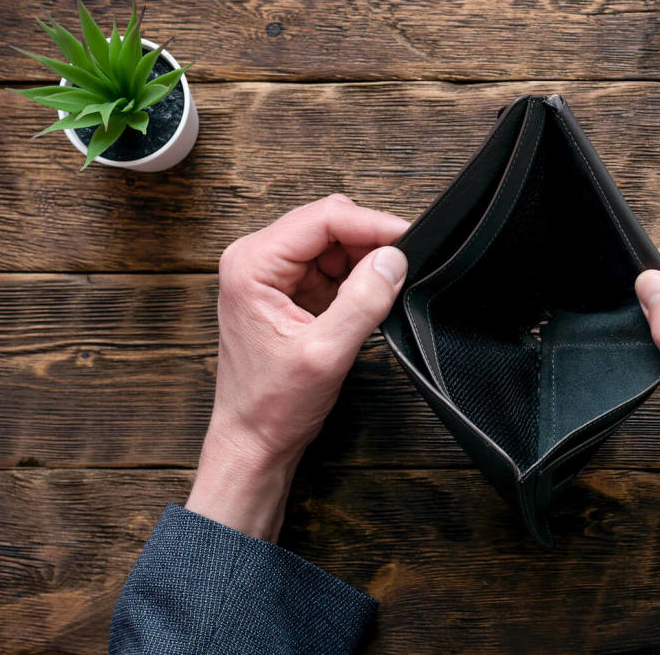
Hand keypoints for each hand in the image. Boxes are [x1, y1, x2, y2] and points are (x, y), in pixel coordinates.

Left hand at [185, 194, 408, 540]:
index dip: (371, 224)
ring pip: (333, 242)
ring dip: (363, 260)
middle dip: (369, 241)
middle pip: (328, 223)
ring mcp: (271, 275)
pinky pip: (332, 267)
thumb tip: (393, 259)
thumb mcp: (325, 354)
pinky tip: (366, 301)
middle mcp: (256, 261)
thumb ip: (362, 302)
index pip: (323, 218)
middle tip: (402, 267)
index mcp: (252, 265)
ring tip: (382, 292)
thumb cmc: (270, 406)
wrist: (254, 441)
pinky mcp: (288, 291)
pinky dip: (356, 278)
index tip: (408, 240)